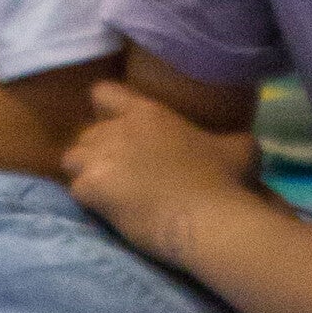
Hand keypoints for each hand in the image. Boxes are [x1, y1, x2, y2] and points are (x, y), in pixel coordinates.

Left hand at [63, 81, 260, 264]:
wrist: (211, 219)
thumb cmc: (226, 182)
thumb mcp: (239, 148)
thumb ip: (227, 139)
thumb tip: (236, 145)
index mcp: (149, 113)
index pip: (103, 93)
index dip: (106, 112)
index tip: (118, 131)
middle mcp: (120, 129)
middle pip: (86, 134)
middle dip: (96, 152)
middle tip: (117, 175)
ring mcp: (102, 158)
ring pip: (72, 160)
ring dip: (85, 175)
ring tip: (106, 195)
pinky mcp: (92, 188)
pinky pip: (75, 191)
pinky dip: (88, 202)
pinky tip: (107, 213)